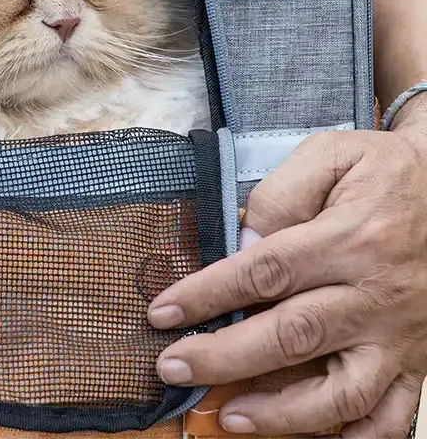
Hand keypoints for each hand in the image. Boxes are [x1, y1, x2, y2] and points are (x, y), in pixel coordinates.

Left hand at [147, 113, 426, 436]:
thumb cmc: (382, 170)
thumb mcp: (330, 154)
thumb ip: (281, 193)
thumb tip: (244, 240)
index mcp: (350, 238)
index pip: (264, 272)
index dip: (207, 295)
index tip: (163, 312)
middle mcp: (376, 294)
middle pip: (291, 336)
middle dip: (223, 357)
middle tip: (171, 367)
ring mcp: (401, 335)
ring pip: (341, 392)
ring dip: (281, 413)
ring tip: (228, 417)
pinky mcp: (419, 359)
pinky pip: (393, 416)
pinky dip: (355, 438)